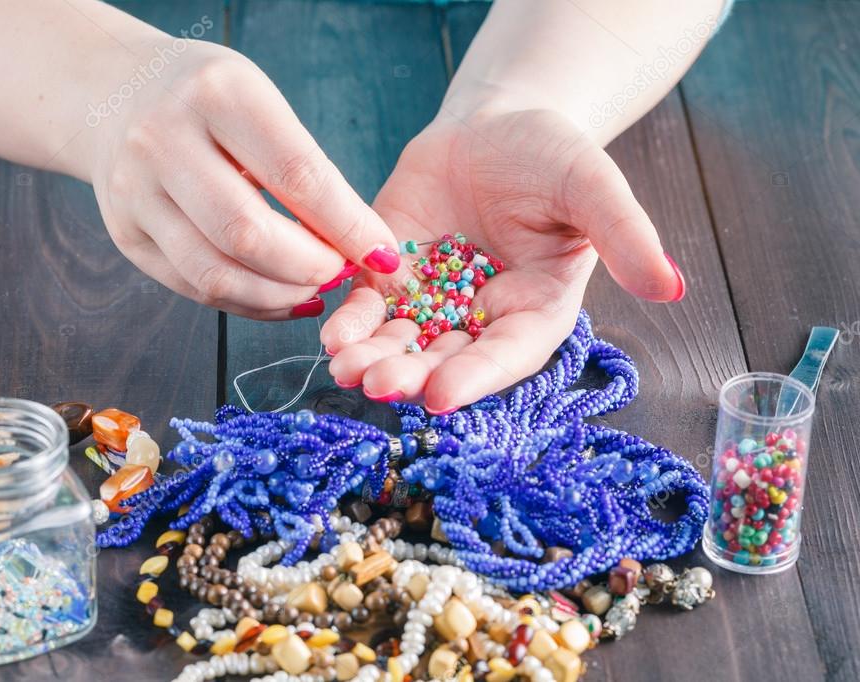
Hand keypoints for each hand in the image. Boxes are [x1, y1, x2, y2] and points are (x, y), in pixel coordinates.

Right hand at [89, 41, 400, 318]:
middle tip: (341, 272)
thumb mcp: (259, 102)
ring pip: (217, 273)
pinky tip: (279, 296)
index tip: (384, 254)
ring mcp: (135, 193)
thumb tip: (363, 246)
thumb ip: (306, 168)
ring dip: (280, 295)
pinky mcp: (127, 236)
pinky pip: (195, 289)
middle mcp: (164, 141)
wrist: (112, 94)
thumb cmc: (207, 100)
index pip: (296, 174)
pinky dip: (248, 303)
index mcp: (216, 94)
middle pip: (248, 233)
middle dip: (310, 267)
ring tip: (313, 288)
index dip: (348, 225)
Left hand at [321, 109, 683, 411]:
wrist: (495, 125)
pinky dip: (351, 323)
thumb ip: (625, 236)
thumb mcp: (592, 187)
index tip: (442, 396)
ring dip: (373, 360)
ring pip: (401, 342)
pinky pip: (369, 308)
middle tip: (378, 386)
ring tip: (345, 368)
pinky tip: (333, 336)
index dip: (476, 377)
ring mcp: (432, 301)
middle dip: (411, 375)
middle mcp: (481, 318)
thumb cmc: (551, 155)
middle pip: (445, 360)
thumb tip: (672, 287)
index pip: (507, 355)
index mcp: (534, 311)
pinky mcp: (392, 277)